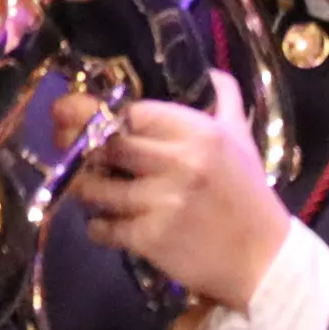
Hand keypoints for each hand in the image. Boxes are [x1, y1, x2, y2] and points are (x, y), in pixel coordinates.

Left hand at [64, 70, 290, 309]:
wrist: (266, 259)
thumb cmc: (247, 194)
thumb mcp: (240, 140)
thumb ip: (223, 101)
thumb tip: (208, 71)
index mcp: (198, 133)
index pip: (129, 112)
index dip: (92, 111)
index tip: (68, 111)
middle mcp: (179, 163)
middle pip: (104, 145)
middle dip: (73, 143)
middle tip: (62, 143)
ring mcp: (163, 202)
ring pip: (94, 189)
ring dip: (83, 189)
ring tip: (89, 188)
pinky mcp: (151, 238)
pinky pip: (102, 228)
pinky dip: (97, 226)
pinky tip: (105, 224)